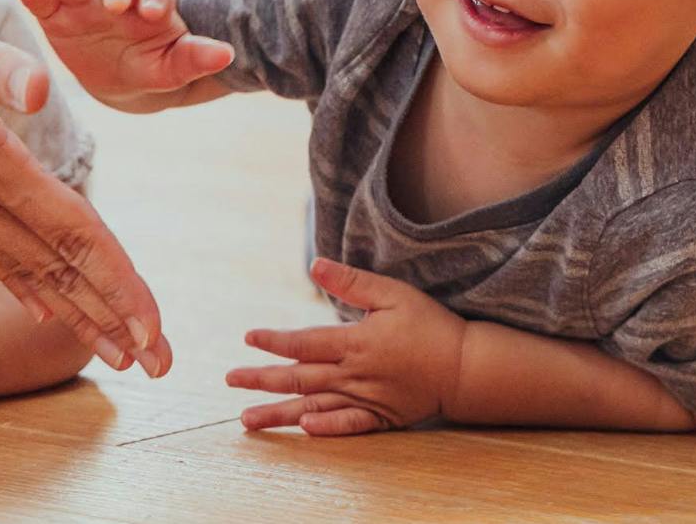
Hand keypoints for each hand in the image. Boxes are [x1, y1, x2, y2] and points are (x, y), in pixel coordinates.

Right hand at [0, 0, 169, 377]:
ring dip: (80, 312)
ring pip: (30, 272)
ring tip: (120, 350)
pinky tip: (45, 309)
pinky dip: (29, 285)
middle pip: (60, 269)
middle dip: (114, 317)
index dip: (117, 280)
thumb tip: (42, 88)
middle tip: (161, 363)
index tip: (152, 327)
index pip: (70, 232)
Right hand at [19, 0, 232, 109]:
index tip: (156, 13)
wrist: (122, 79)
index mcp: (152, 5)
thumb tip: (228, 55)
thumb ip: (197, 58)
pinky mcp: (56, 11)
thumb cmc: (154, 65)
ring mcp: (86, 1)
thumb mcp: (175, 66)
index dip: (155, 0)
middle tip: (118, 4)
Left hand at [225, 259, 467, 435]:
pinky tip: (303, 430)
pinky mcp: (380, 417)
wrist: (465, 365)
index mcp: (354, 342)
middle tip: (230, 380)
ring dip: (278, 414)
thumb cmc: (430, 325)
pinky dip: (325, 429)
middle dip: (261, 380)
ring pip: (313, 407)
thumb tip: (315, 264)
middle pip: (299, 378)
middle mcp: (354, 374)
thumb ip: (352, 282)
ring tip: (247, 420)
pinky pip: (348, 426)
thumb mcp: (394, 294)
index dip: (273, 341)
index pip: (303, 342)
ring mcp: (366, 399)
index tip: (248, 339)